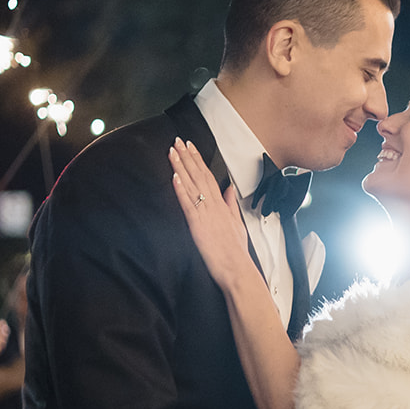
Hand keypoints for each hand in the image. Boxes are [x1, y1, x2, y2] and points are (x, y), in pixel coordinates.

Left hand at [169, 139, 257, 290]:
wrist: (236, 268)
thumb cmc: (235, 250)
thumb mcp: (237, 223)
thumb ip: (231, 205)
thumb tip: (229, 190)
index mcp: (221, 205)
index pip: (209, 176)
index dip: (198, 160)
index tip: (190, 147)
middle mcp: (213, 205)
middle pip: (199, 175)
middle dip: (187, 156)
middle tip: (178, 141)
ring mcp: (205, 214)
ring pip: (192, 185)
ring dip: (181, 167)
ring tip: (172, 151)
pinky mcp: (197, 225)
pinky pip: (188, 204)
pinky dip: (181, 189)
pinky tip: (174, 177)